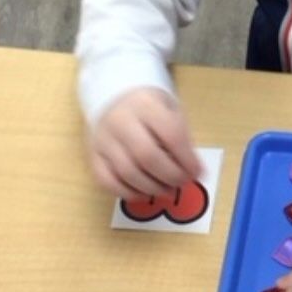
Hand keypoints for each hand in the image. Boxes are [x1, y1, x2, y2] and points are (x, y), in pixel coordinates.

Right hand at [88, 87, 202, 195]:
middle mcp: (120, 120)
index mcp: (146, 105)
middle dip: (170, 176)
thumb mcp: (170, 111)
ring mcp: (103, 139)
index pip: (170, 134)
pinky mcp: (93, 155)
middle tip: (182, 183)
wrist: (114, 98)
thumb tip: (194, 171)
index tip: (198, 172)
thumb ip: (182, 138)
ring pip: (127, 172)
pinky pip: (107, 181)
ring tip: (168, 190)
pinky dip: (128, 193)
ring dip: (152, 188)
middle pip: (147, 156)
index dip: (187, 158)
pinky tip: (145, 193)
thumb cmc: (150, 109)